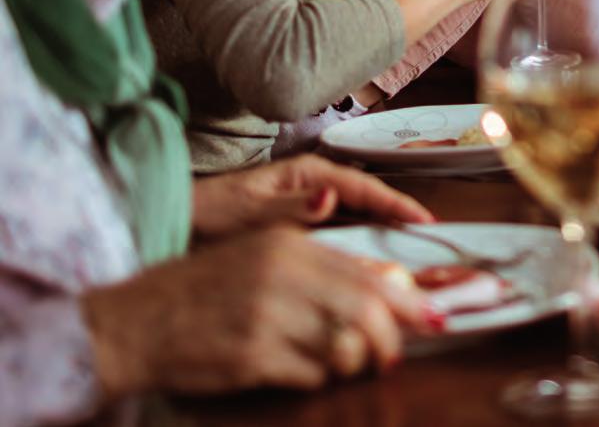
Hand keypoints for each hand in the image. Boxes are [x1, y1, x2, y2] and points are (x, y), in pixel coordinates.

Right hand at [83, 225, 435, 396]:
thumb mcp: (263, 257)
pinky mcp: (252, 358)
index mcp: (288, 244)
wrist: (140, 319)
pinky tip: (301, 370)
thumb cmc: (206, 286)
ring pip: (343, 346)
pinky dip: (317, 378)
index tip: (434, 317)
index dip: (406, 301)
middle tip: (394, 355)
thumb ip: (321, 267)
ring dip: (355, 362)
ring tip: (349, 363)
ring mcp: (267, 317)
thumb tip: (385, 283)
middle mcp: (282, 274)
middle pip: (366, 310)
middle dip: (391, 338)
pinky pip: (309, 376)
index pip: (366, 272)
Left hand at [191, 154, 433, 237]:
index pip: (361, 185)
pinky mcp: (302, 220)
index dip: (394, 202)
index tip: (423, 219)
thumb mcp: (251, 212)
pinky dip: (361, 238)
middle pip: (366, 196)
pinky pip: (342, 226)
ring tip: (410, 248)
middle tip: (429, 238)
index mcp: (305, 173)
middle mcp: (312, 184)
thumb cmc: (213, 213)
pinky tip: (371, 258)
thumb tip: (330, 198)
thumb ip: (291, 208)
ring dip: (382, 226)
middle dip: (397, 213)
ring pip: (356, 211)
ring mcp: (308, 201)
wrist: (183, 221)